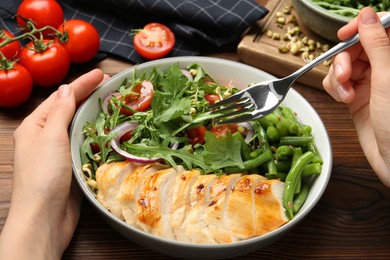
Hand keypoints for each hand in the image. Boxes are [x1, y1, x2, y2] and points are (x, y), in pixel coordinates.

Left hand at [0, 69, 108, 258]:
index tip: (102, 74)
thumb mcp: (50, 137)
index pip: (62, 97)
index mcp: (36, 126)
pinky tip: (110, 131)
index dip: (82, 84)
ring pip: (80, 127)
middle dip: (90, 96)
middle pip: (71, 110)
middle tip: (111, 87)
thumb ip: (60, 112)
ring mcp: (60, 152)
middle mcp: (47, 137)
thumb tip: (67, 90)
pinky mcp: (72, 165)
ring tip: (114, 104)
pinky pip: (86, 144)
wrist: (44, 217)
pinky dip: (98, 135)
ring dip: (96, 115)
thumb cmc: (42, 176)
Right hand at [323, 7, 389, 187]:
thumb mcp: (386, 79)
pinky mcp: (356, 96)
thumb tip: (367, 15)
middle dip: (344, 59)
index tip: (345, 34)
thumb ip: (376, 45)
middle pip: (356, 47)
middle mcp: (384, 68)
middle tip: (345, 75)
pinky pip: (337, 82)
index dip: (361, 27)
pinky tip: (343, 99)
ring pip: (343, 65)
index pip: (379, 29)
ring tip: (344, 92)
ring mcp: (370, 83)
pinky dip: (335, 88)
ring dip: (337, 77)